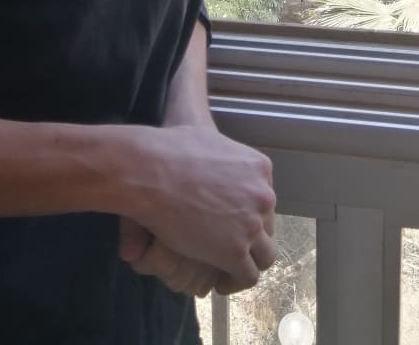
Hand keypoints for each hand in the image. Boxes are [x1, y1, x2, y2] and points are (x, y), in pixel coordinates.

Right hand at [122, 124, 275, 288]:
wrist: (151, 171)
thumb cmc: (170, 150)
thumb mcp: (205, 139)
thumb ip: (214, 153)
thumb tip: (195, 137)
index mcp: (259, 168)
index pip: (264, 200)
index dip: (248, 213)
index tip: (230, 222)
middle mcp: (263, 196)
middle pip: (266, 226)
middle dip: (250, 236)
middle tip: (226, 244)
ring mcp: (251, 225)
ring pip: (265, 255)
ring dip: (248, 262)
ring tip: (226, 268)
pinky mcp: (235, 251)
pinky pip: (248, 276)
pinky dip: (236, 281)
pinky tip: (219, 280)